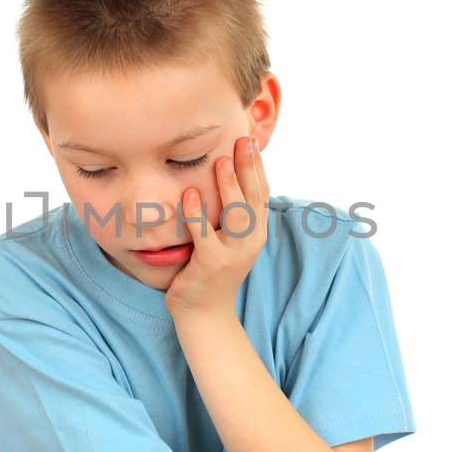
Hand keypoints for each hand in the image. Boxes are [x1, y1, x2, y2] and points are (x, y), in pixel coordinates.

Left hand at [165, 135, 269, 317]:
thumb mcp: (230, 239)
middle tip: (242, 139)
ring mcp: (233, 254)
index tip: (250, 138)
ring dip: (229, 186)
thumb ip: (233, 213)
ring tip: (221, 161)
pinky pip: (204, 235)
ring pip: (235, 214)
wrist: (205, 313)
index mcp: (256, 231)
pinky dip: (196, 214)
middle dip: (248, 167)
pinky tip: (189, 194)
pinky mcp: (211, 264)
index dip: (257, 165)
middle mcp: (250, 241)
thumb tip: (228, 174)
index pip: (261, 192)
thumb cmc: (213, 269)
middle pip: (253, 198)